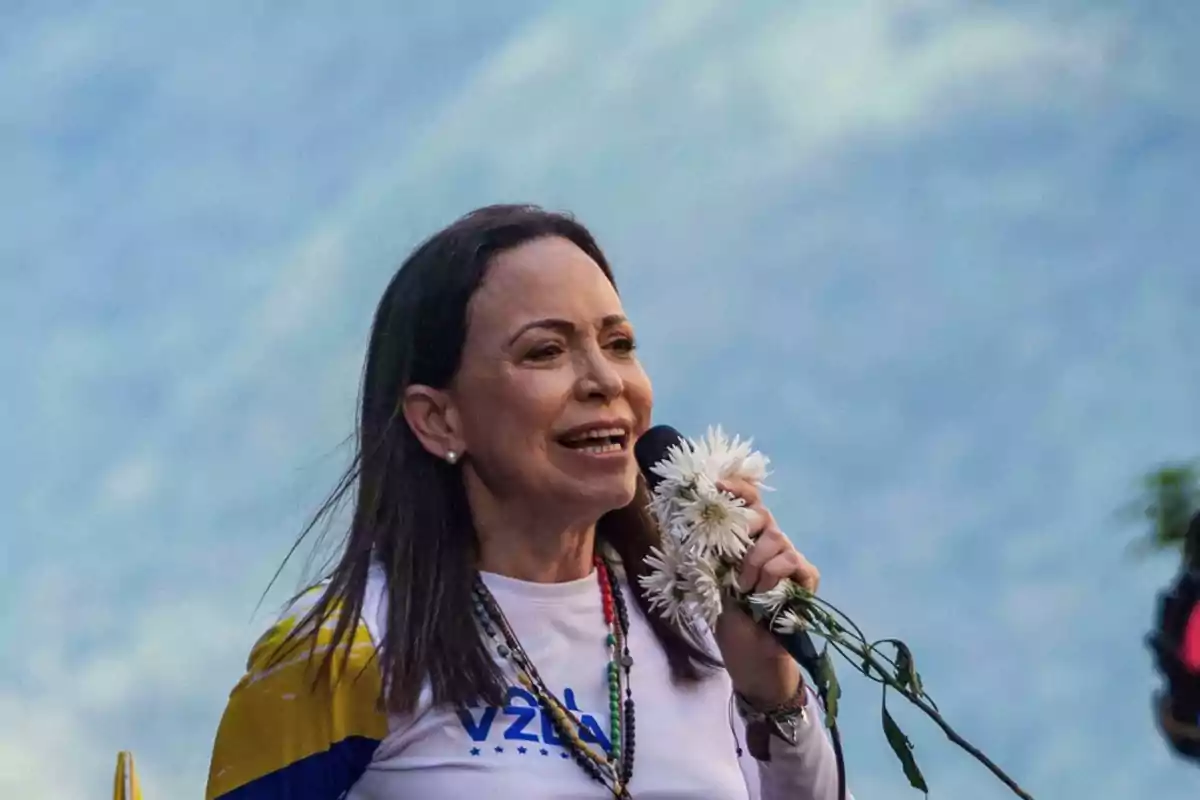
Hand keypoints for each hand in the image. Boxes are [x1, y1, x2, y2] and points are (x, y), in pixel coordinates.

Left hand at [712, 477, 819, 708]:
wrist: (750, 655)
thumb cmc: (729, 617)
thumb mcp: (709, 578)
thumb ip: (706, 549)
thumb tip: (681, 518)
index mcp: (747, 538)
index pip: (747, 501)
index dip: (736, 487)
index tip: (716, 484)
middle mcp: (770, 542)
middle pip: (761, 514)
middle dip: (742, 530)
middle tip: (729, 561)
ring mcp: (790, 558)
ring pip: (776, 538)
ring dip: (753, 563)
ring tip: (743, 588)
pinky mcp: (806, 578)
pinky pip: (791, 561)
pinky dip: (773, 574)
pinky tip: (762, 594)